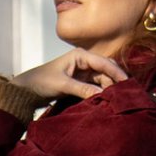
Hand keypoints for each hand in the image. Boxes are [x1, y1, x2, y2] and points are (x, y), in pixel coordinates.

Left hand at [10, 49, 128, 100]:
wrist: (27, 90)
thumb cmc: (41, 82)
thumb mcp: (62, 85)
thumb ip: (82, 89)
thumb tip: (102, 96)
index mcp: (80, 55)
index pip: (104, 63)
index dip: (117, 73)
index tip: (127, 83)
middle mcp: (84, 61)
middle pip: (107, 70)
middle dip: (116, 80)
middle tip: (126, 94)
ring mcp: (84, 72)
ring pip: (104, 79)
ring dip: (110, 88)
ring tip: (117, 99)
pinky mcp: (82, 82)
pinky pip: (97, 86)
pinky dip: (102, 92)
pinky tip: (107, 100)